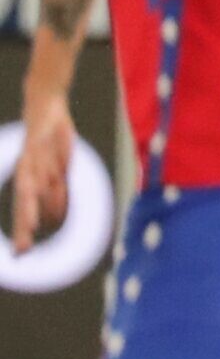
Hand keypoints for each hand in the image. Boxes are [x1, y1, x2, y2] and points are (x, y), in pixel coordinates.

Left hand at [10, 90, 74, 254]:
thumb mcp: (57, 168)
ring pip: (30, 187)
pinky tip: (40, 190)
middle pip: (23, 204)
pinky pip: (39, 163)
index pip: (24, 210)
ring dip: (30, 207)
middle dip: (24, 227)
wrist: (45, 103)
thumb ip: (56, 191)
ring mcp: (31, 159)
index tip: (22, 255)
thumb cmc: (50, 138)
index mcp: (29, 180)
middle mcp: (26, 173)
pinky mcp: (36, 144)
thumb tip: (56, 217)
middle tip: (23, 249)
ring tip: (31, 227)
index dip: (23, 231)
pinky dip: (40, 177)